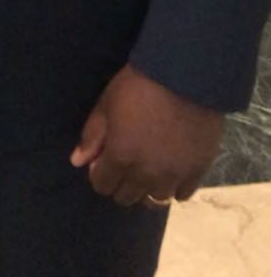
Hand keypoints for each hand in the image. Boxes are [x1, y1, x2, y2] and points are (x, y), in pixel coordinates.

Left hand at [71, 63, 223, 206]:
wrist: (186, 77)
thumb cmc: (139, 86)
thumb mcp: (107, 104)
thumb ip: (92, 136)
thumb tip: (77, 161)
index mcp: (120, 158)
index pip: (102, 185)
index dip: (100, 173)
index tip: (105, 158)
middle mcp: (145, 175)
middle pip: (127, 197)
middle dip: (121, 182)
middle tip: (127, 160)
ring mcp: (173, 176)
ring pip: (155, 200)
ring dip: (148, 187)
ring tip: (151, 168)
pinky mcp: (197, 172)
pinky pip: (182, 194)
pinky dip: (175, 187)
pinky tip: (172, 170)